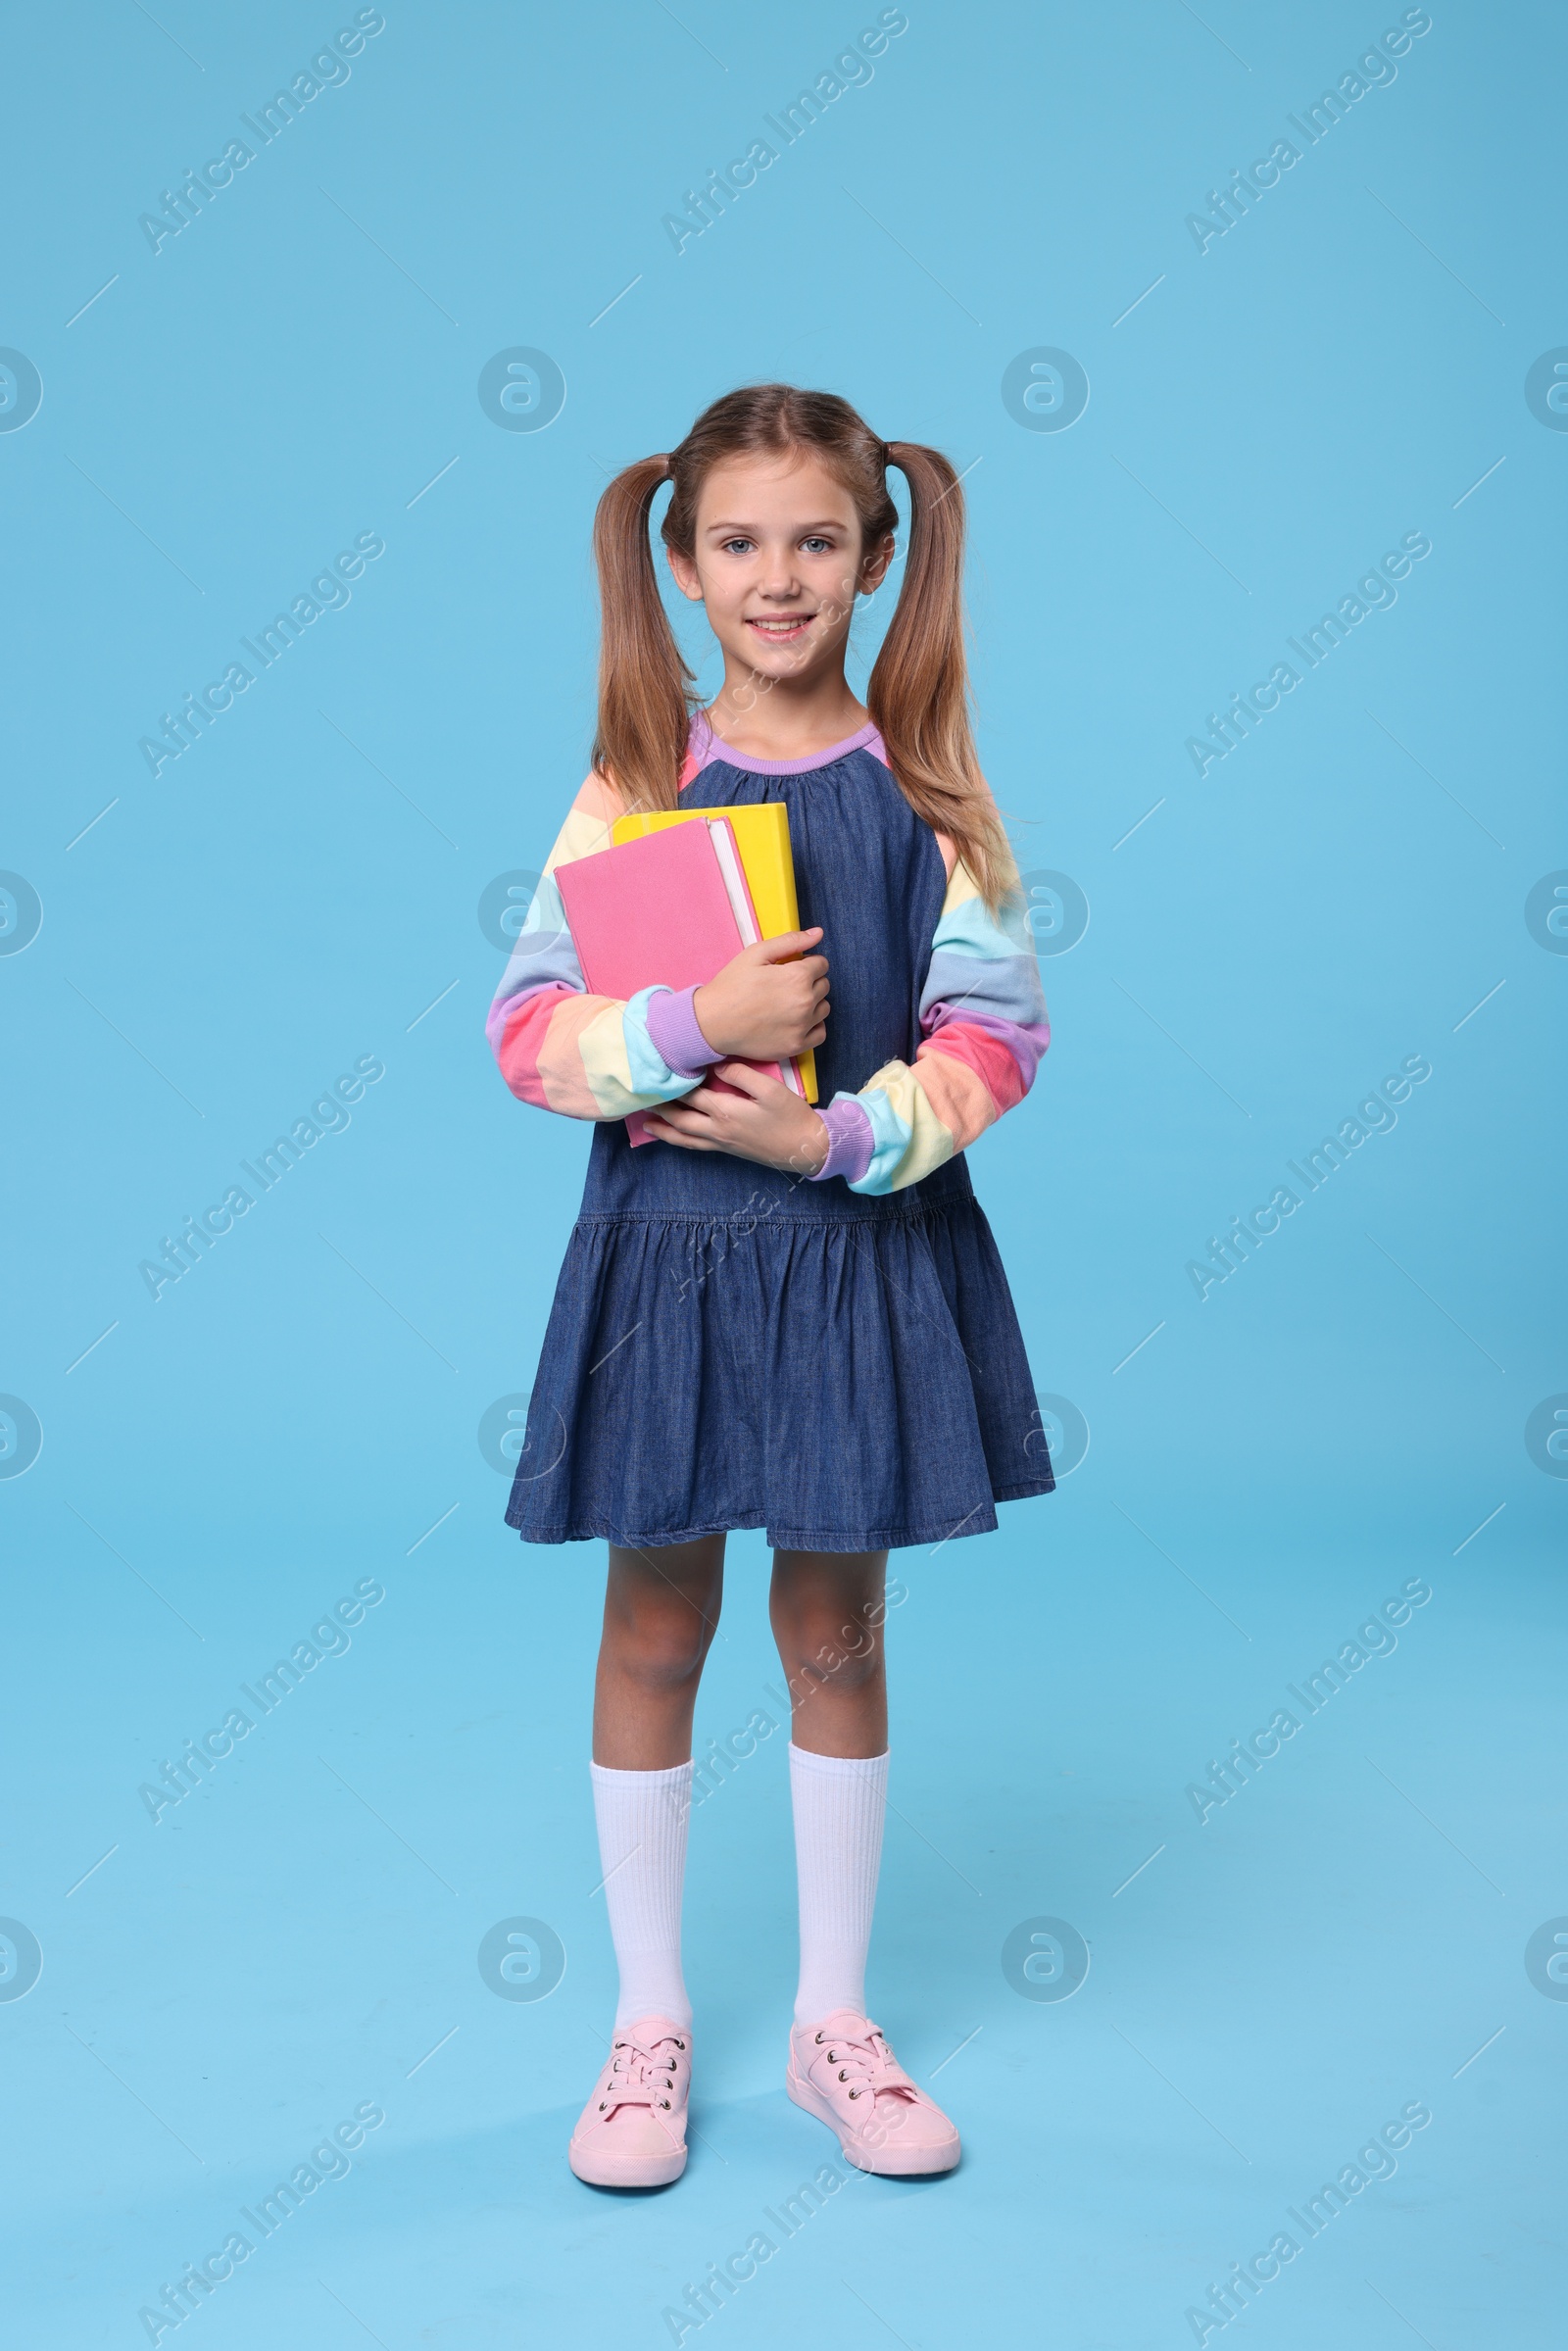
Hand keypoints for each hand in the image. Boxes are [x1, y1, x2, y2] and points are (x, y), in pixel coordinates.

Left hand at [642, 1062, 830, 1173]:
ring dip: (664, 1131)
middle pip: (680, 1119)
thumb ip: (740, 1074)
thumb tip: (715, 1065)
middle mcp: (718, 1129)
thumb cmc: (791, 1116)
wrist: (807, 1149)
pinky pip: (697, 1146)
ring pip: (685, 1138)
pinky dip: (681, 1141)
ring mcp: (722, 1143)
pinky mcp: (730, 1150)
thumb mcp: (769, 1088)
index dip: (673, 1083)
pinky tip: (678, 1138)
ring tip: (645, 1125)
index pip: (690, 1095)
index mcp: (725, 1111)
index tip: (657, 1071)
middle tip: (641, 1099)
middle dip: (660, 1109)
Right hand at [692, 929, 827, 1061]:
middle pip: (824, 985)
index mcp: (798, 977)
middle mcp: (805, 1002)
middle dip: (809, 982)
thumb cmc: (731, 986)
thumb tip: (818, 933)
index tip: (790, 969)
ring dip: (813, 1003)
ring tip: (788, 1003)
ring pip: (824, 1008)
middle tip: (785, 986)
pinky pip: (820, 1034)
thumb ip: (790, 941)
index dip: (806, 964)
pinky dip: (813, 1026)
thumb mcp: (756, 953)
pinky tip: (796, 1021)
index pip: (821, 964)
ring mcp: (802, 1026)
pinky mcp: (796, 1046)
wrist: (711, 1023)